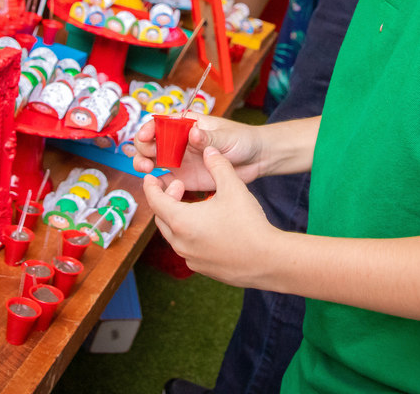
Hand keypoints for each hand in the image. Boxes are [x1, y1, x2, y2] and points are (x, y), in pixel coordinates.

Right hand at [123, 113, 264, 191]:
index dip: (149, 128)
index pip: (161, 123)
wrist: (255, 160)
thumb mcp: (226, 136)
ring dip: (143, 164)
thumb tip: (192, 133)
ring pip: (152, 161)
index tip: (146, 136)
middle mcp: (178, 142)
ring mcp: (179, 160)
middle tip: (146, 159)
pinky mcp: (184, 178)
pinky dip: (158, 185)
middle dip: (142, 148)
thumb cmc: (241, 140)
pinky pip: (165, 182)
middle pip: (150, 142)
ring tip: (147, 170)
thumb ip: (209, 137)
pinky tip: (160, 187)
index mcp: (186, 125)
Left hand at [142, 146, 277, 284]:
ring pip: (174, 234)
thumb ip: (218, 166)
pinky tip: (207, 226)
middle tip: (181, 187)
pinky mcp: (202, 268)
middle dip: (167, 200)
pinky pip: (187, 248)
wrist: (269, 259)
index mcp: (181, 221)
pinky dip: (188, 234)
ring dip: (178, 217)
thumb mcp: (233, 187)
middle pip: (161, 218)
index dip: (151, 187)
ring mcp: (190, 258)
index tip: (151, 178)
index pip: (155, 201)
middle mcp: (180, 243)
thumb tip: (209, 151)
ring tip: (195, 205)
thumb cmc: (249, 224)